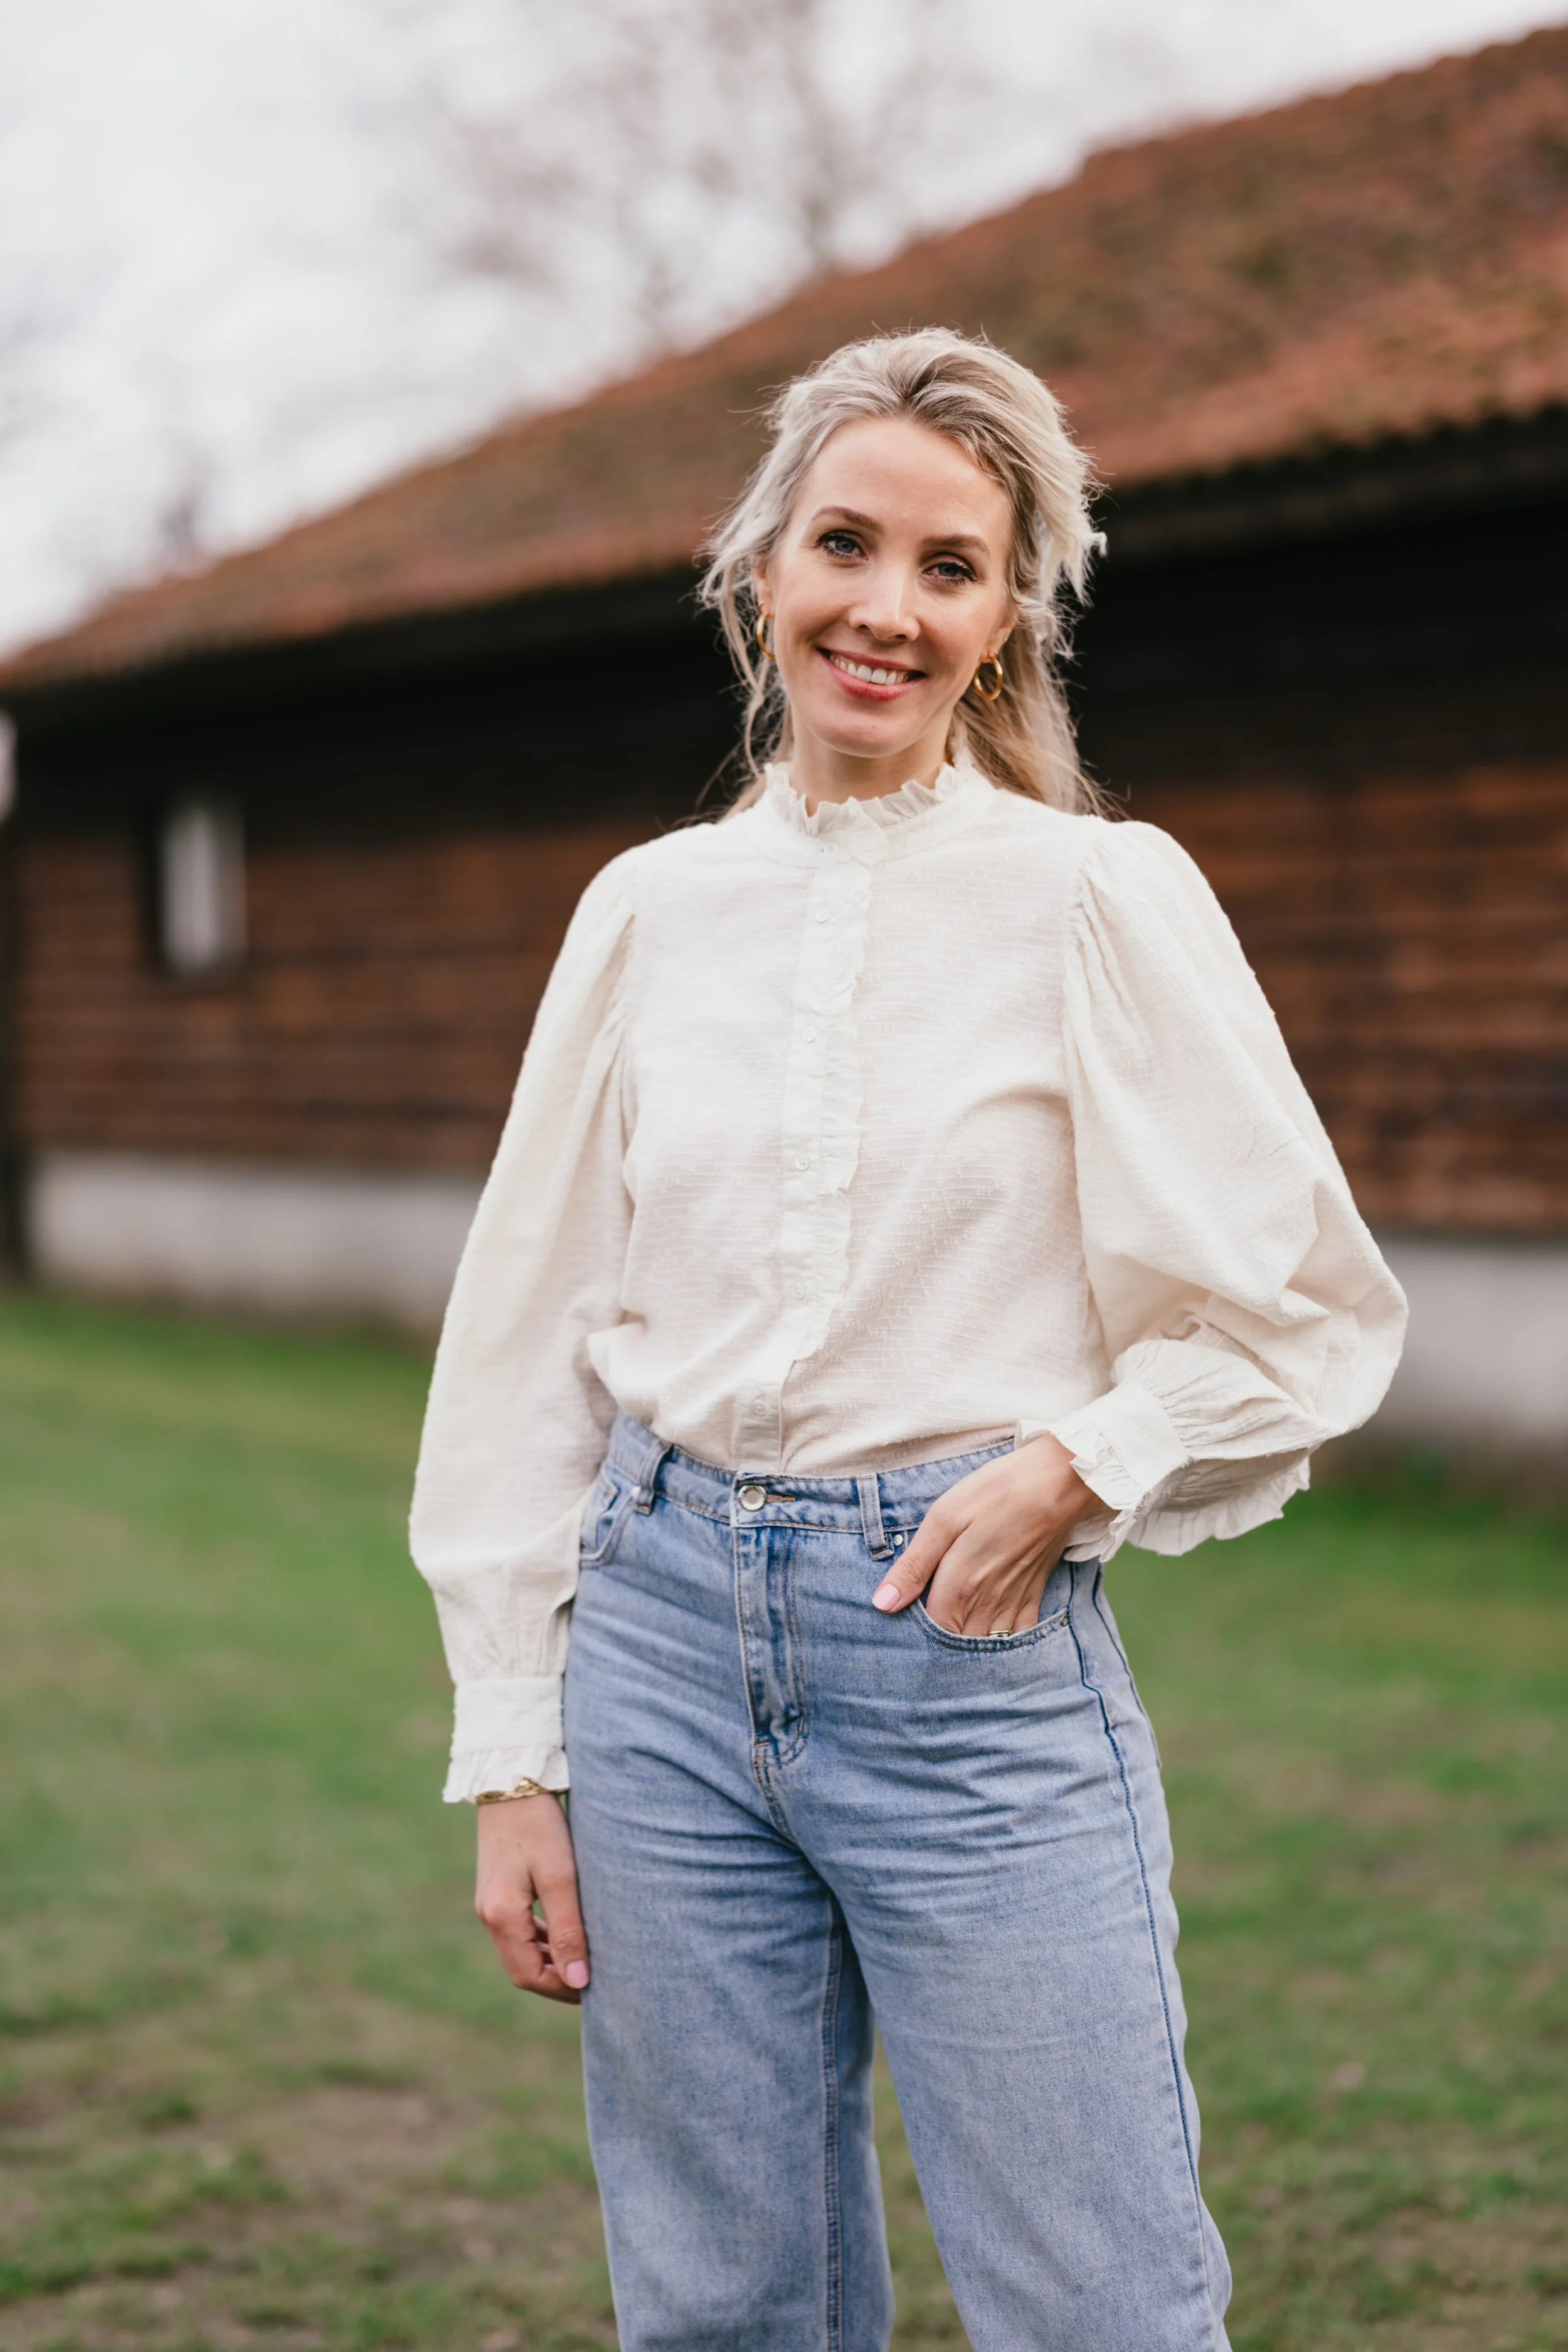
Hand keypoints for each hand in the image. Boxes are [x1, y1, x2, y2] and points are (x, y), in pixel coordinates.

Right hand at [475, 1792, 589, 2003]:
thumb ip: (567, 1929)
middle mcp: (488, 1914)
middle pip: (523, 1968)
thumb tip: (578, 1981)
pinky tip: (566, 1931)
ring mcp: (490, 1901)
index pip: (530, 1976)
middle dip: (559, 1978)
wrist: (513, 1776)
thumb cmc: (539, 1824)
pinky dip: (543, 1939)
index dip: (564, 1988)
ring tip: (588, 1957)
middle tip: (598, 1977)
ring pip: (522, 1949)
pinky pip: (520, 1928)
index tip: (597, 1987)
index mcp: (501, 1916)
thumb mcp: (560, 1876)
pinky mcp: (498, 1887)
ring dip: (552, 1959)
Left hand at [870, 1433, 1092, 1635]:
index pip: (931, 1632)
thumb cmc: (997, 1492)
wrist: (1059, 1481)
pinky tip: (991, 1635)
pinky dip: (1004, 1643)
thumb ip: (914, 1566)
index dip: (913, 1636)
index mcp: (960, 1587)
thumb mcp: (944, 1519)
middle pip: (959, 1645)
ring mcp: (1015, 1601)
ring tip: (953, 1639)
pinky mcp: (1035, 1592)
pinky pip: (1019, 1634)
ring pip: (988, 1645)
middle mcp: (988, 1604)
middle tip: (922, 1637)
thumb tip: (882, 1605)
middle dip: (940, 1647)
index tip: (900, 1627)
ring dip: (970, 1648)